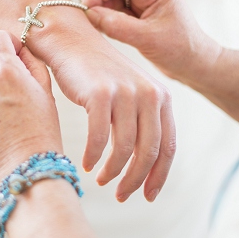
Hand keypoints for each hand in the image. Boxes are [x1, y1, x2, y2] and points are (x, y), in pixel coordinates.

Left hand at [0, 30, 61, 186]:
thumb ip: (33, 65)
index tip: (16, 53)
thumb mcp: (47, 93)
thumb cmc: (44, 131)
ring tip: (7, 101)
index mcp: (5, 70)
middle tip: (11, 74)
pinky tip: (1, 123)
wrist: (26, 169)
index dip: (7, 42)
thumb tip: (21, 52)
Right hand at [48, 30, 174, 202]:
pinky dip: (94, 157)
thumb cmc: (98, 74)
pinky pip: (99, 138)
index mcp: (161, 97)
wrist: (70, 40)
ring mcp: (125, 93)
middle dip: (136, 180)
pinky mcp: (100, 94)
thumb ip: (142, 123)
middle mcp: (149, 94)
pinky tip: (87, 165)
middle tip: (122, 196)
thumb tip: (146, 165)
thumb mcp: (130, 96)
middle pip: (149, 151)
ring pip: (125, 148)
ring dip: (113, 172)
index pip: (168, 146)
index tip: (148, 196)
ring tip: (102, 181)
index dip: (159, 175)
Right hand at [82, 0, 219, 84]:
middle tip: (93, 16)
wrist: (196, 64)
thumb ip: (116, 25)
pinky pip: (117, 4)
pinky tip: (109, 28)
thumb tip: (89, 13)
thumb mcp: (146, 39)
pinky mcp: (141, 10)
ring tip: (104, 26)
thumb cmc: (180, 51)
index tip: (85, 9)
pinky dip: (108, 13)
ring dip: (103, 4)